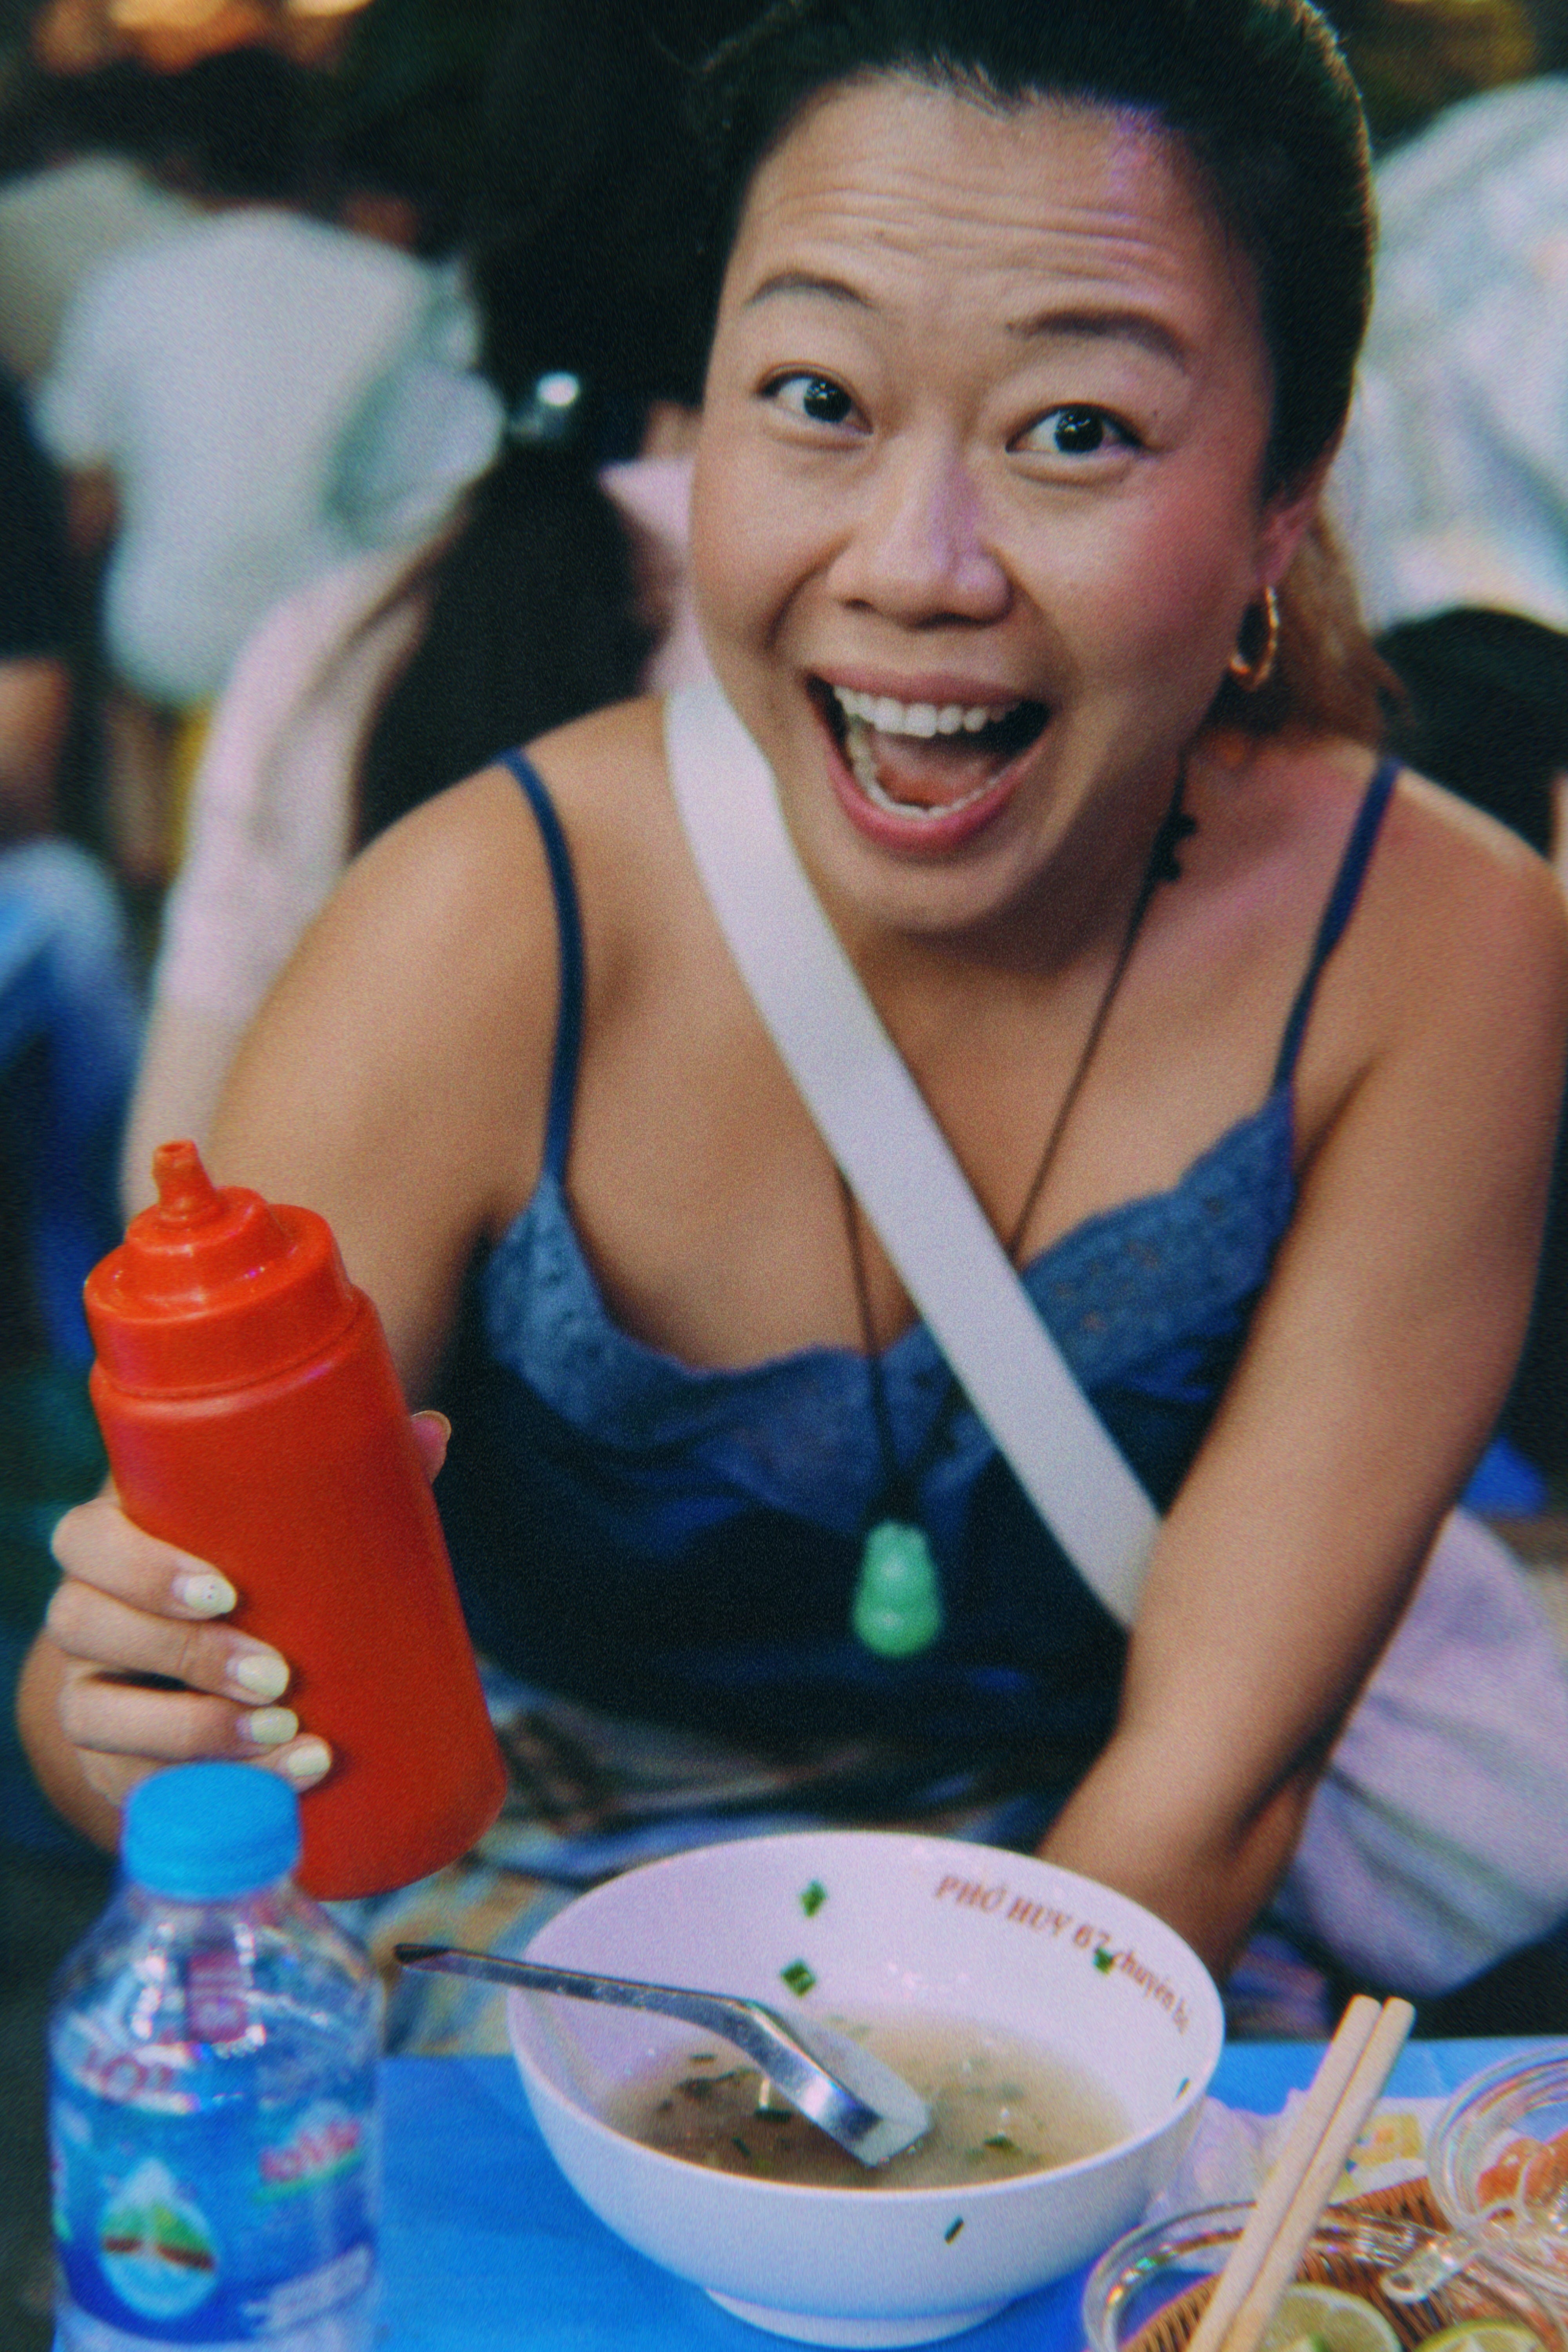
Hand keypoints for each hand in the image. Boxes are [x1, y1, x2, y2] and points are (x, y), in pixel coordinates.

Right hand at [43, 1409, 450, 1813]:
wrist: (219, 1666)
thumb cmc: (259, 1568)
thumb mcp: (290, 1524)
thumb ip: (355, 1476)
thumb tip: (431, 1430)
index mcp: (115, 1539)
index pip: (86, 1541)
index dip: (140, 1567)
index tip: (226, 1591)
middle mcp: (85, 1613)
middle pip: (86, 1625)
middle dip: (185, 1654)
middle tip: (276, 1675)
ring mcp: (87, 1690)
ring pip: (96, 1714)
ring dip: (193, 1732)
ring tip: (286, 1735)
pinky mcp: (107, 1762)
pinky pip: (130, 1783)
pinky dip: (205, 1790)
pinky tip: (279, 1790)